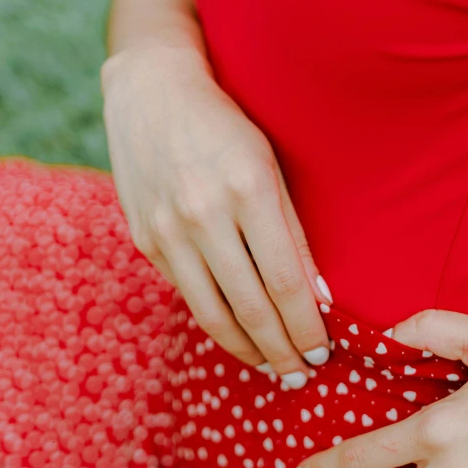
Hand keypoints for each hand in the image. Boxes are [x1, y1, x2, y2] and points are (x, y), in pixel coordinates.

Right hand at [101, 44, 331, 387]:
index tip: (322, 352)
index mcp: (247, 189)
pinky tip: (237, 335)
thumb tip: (318, 297)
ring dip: (247, 350)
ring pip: (213, 314)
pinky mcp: (145, 241)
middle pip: (251, 307)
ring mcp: (168, 231)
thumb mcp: (270, 166)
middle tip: (300, 374)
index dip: (306, 325)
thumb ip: (292, 233)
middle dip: (281, 350)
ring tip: (270, 368)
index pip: (286, 281)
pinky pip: (188, 295)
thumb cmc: (225, 127)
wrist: (150, 93)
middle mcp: (203, 215)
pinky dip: (216, 322)